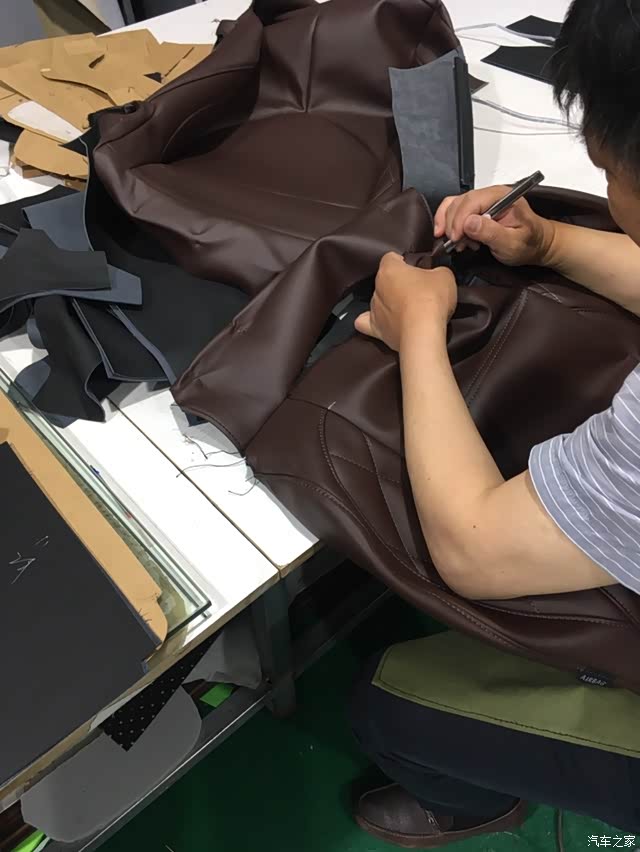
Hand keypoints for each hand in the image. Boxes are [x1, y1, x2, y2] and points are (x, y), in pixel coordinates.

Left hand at [355, 252, 456, 350]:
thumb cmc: (431, 300)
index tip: (416, 269)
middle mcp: (377, 288)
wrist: (423, 333)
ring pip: (378, 300)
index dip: (404, 262)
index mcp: (389, 270)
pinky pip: (365, 323)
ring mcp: (374, 309)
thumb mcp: (444, 275)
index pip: (391, 258)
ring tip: (408, 311)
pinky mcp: (376, 329)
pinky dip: (372, 322)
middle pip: (385, 280)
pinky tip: (381, 322)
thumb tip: (436, 274)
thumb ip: (437, 270)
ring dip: (391, 303)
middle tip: (418, 291)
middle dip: (399, 284)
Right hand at [434, 185, 556, 266]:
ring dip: (450, 225)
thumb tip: (468, 222)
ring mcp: (483, 200)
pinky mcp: (477, 208)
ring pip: (455, 205)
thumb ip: (490, 232)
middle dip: (452, 224)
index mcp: (502, 197)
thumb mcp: (511, 243)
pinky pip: (456, 210)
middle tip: (456, 244)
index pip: (471, 201)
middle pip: (460, 202)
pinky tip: (458, 238)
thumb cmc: (528, 243)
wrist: (536, 244)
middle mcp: (491, 194)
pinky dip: (451, 224)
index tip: (456, 238)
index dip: (459, 220)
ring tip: (459, 243)